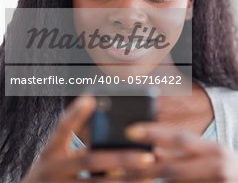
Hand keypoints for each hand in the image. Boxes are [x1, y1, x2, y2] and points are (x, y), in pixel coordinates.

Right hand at [22, 96, 154, 182]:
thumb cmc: (54, 170)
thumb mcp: (58, 153)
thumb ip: (79, 136)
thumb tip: (105, 111)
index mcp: (50, 151)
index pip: (62, 128)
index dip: (75, 114)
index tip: (91, 99)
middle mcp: (51, 169)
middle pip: (89, 160)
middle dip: (120, 158)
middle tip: (148, 156)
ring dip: (125, 180)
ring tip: (150, 175)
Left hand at [126, 123, 237, 182]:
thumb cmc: (235, 171)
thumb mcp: (216, 156)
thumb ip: (190, 153)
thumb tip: (155, 151)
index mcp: (214, 149)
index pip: (180, 137)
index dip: (154, 132)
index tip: (130, 130)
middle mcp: (214, 166)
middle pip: (169, 167)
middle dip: (139, 167)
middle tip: (114, 165)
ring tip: (122, 179)